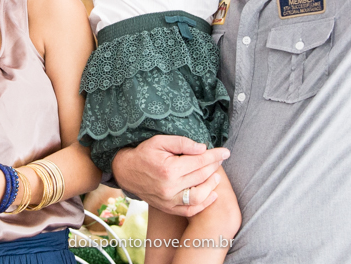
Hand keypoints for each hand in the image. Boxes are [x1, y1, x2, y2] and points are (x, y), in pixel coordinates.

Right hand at [111, 135, 228, 216]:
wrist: (125, 171)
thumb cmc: (144, 153)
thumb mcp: (160, 141)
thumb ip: (182, 143)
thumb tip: (203, 148)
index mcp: (169, 169)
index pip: (199, 162)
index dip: (215, 156)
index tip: (225, 152)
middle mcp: (170, 187)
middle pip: (201, 177)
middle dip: (215, 167)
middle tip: (220, 160)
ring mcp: (168, 200)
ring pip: (199, 196)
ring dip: (211, 186)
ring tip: (216, 176)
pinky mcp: (167, 207)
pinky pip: (189, 210)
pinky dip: (203, 204)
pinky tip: (212, 194)